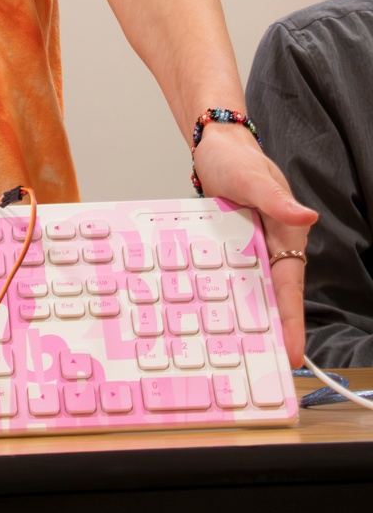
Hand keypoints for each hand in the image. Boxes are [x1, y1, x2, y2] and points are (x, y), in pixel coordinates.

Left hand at [192, 125, 316, 367]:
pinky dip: (221, 295)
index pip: (289, 287)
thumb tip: (306, 216)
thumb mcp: (253, 178)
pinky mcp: (229, 248)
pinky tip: (207, 315)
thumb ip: (276, 200)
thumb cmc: (237, 158)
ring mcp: (248, 250)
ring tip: (233, 353)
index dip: (290, 321)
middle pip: (270, 297)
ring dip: (242, 318)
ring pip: (248, 291)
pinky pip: (228, 276)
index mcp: (284, 235)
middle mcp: (269, 247)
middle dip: (267, 332)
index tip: (291, 352)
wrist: (214, 145)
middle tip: (259, 367)